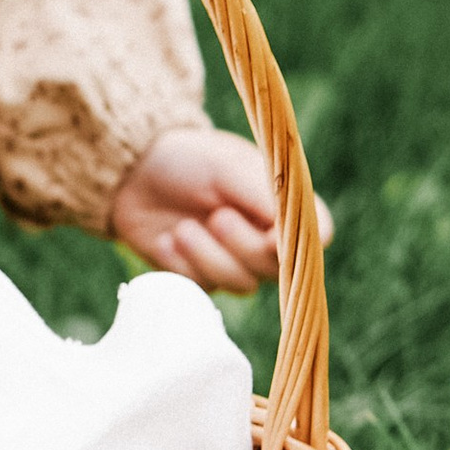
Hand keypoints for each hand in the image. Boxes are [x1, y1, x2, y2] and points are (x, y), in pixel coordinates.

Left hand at [105, 124, 335, 297]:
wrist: (134, 171)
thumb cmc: (189, 160)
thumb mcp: (227, 167)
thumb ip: (265, 196)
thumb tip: (296, 232)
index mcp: (285, 205)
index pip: (315, 237)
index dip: (293, 244)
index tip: (265, 234)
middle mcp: (268, 238)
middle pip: (278, 269)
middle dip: (242, 246)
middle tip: (216, 216)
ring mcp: (236, 261)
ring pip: (242, 285)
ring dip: (208, 256)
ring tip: (182, 229)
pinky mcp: (203, 278)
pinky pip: (204, 289)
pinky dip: (182, 266)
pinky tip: (167, 241)